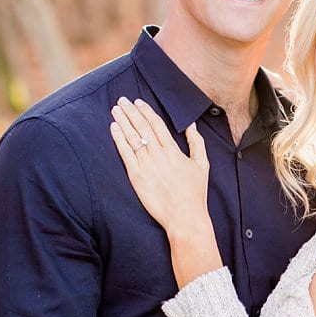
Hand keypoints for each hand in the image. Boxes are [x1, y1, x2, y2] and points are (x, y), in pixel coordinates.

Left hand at [109, 96, 209, 231]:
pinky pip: (125, 154)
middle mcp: (159, 154)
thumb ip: (197, 143)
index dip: (146, 111)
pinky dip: (119, 139)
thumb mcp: (202, 165)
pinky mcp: (136, 177)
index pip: (156, 125)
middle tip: (122, 99)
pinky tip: (113, 128)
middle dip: (131, 112)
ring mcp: (147, 165)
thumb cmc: (194, 192)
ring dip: (123, 121)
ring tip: (115, 109)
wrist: (184, 216)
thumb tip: (192, 126)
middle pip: (142, 127)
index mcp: (173, 150)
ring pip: (132, 137)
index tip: (138, 102)